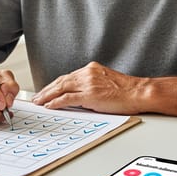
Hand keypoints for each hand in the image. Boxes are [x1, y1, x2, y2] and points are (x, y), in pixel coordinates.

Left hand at [31, 61, 146, 114]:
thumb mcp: (106, 82)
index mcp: (92, 69)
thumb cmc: (128, 91)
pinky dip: (56, 102)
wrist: (140, 93)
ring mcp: (88, 83)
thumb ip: (92, 85)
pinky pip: (68, 98)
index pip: (68, 77)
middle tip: (37, 97)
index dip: (55, 85)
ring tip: (39, 102)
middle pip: (61, 81)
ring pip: (61, 88)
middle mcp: (88, 73)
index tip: (47, 91)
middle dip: (47, 90)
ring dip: (47, 96)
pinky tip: (49, 106)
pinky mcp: (90, 95)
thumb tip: (80, 96)